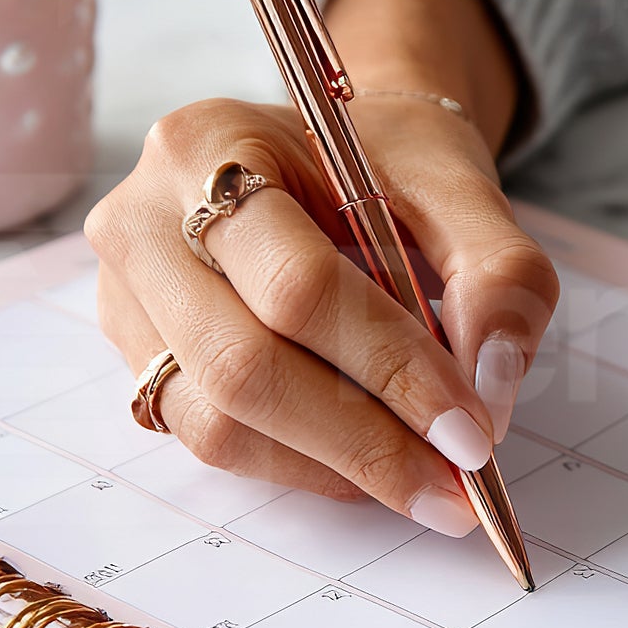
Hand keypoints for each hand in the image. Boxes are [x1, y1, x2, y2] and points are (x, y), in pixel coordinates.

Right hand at [86, 0, 556, 529]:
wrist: (334, 150)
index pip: (296, 285)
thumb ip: (500, 274)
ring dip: (334, 466)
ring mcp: (127, 295)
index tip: (471, 430)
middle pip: (242, 366)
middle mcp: (142, 220)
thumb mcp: (462, 184)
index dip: (389, 368)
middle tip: (456, 482)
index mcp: (210, 145)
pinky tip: (369, 460)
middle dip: (364, 440)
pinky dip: (303, 465)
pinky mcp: (138, 355)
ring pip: (217, 421)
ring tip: (427, 480)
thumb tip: (491, 389)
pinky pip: (212, 439)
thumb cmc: (389, 162)